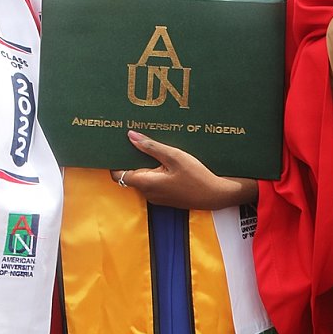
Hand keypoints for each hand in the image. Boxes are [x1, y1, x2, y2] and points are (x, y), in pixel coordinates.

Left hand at [111, 131, 255, 210]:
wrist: (216, 195)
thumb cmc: (197, 177)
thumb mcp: (174, 156)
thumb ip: (151, 147)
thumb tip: (131, 137)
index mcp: (146, 183)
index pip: (118, 174)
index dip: (116, 160)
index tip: (118, 146)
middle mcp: (147, 193)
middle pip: (130, 174)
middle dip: (132, 158)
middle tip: (137, 141)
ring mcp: (156, 196)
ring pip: (142, 177)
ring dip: (145, 164)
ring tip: (153, 148)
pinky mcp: (164, 196)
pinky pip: (152, 182)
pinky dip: (154, 171)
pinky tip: (165, 160)